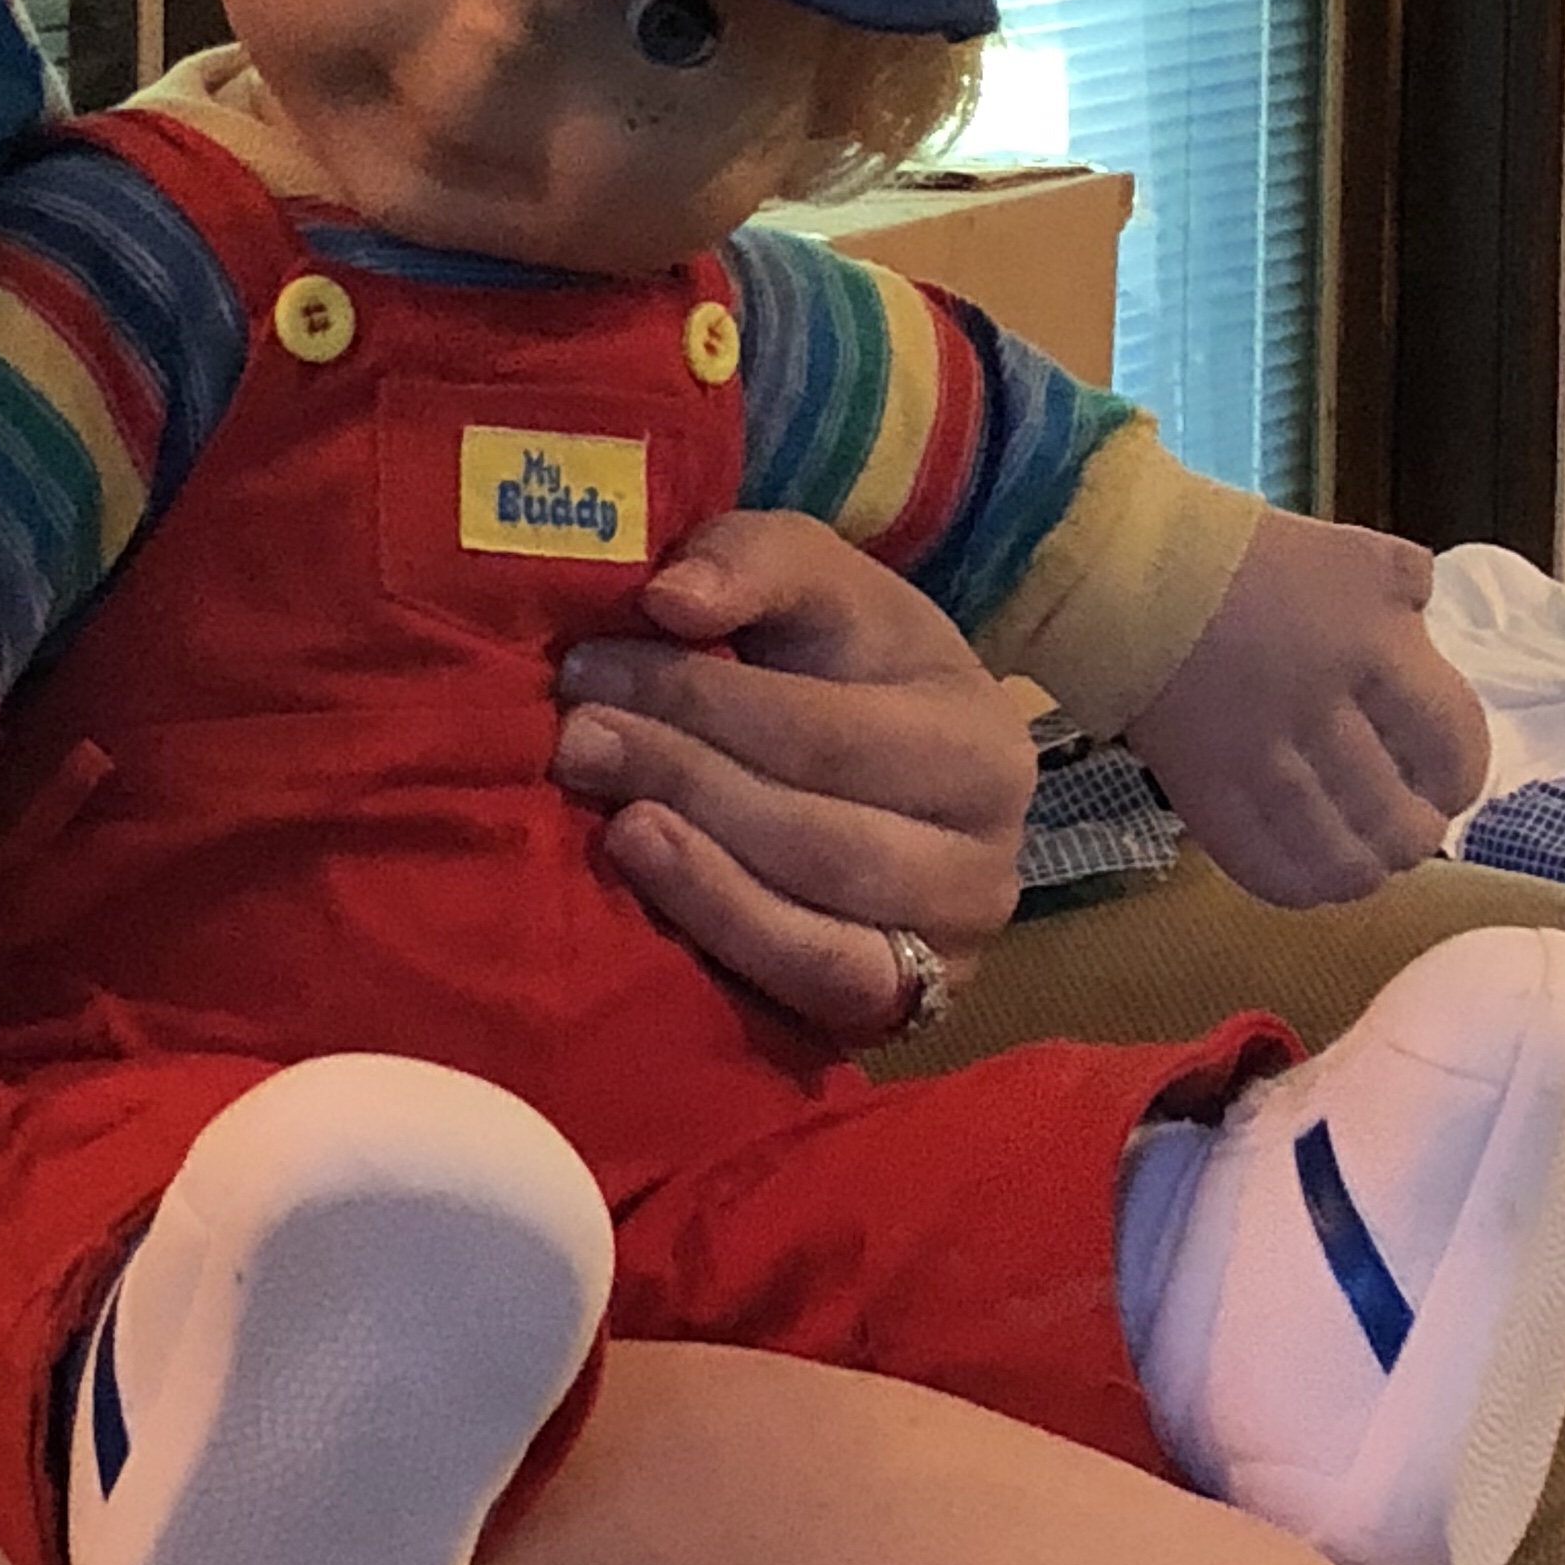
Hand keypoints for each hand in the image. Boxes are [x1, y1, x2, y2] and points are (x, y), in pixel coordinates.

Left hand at [552, 509, 1033, 1042]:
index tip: (585, 667)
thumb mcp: (805, 589)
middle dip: (681, 766)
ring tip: (607, 811)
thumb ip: (750, 562)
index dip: (699, 693)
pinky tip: (650, 874)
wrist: (870, 800)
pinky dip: (727, 924)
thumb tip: (674, 598)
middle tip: (576, 739)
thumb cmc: (828, 673)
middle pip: (819, 809)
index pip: (826, 716)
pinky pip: (818, 974)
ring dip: (694, 851)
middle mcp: (989, 834)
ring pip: (820, 893)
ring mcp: (955, 928)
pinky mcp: (906, 1002)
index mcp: (975, 720)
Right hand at [1122, 502, 1486, 905]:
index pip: (1450, 744)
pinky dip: (1299, 885)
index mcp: (1373, 649)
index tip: (1447, 784)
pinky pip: (1264, 866)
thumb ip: (1404, 588)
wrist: (1129, 571)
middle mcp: (1324, 715)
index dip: (1460, 778)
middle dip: (1414, 836)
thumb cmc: (1246, 554)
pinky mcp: (1204, 794)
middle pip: (1398, 818)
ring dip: (1365, 869)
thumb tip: (1424, 625)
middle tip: (1409, 830)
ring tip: (1366, 861)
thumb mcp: (1352, 551)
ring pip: (1338, 857)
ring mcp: (1261, 763)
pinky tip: (1312, 879)